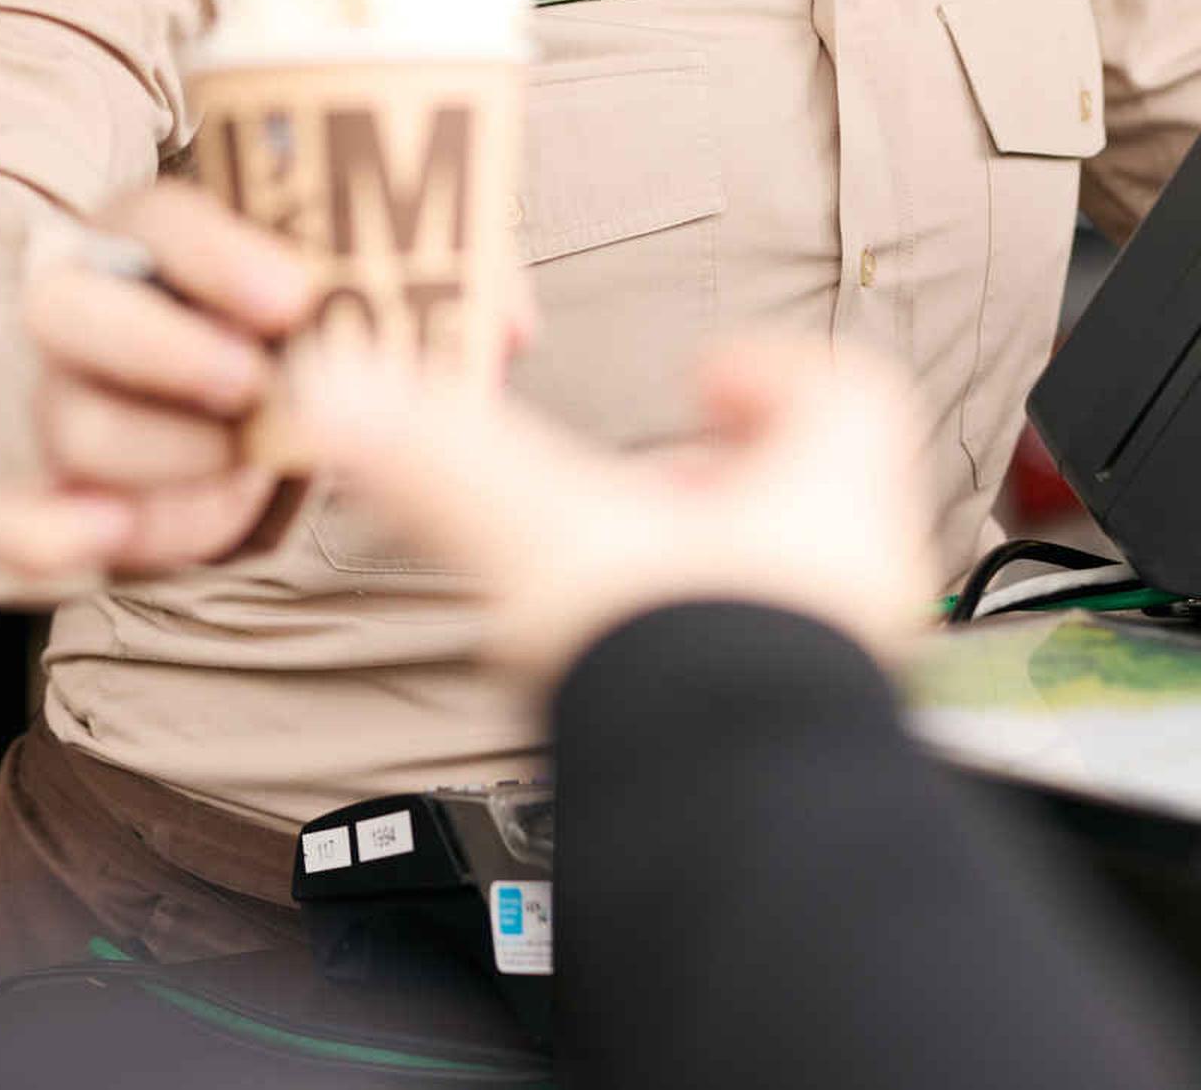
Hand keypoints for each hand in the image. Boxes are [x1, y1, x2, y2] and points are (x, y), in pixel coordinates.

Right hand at [0, 181, 319, 583]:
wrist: (313, 432)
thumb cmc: (327, 351)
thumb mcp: (355, 322)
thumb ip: (355, 339)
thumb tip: (348, 382)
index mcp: (155, 243)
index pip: (156, 221)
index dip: (214, 256)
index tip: (294, 298)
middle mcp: (90, 312)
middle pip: (63, 309)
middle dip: (160, 350)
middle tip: (253, 384)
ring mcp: (68, 408)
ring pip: (73, 426)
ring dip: (169, 456)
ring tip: (250, 467)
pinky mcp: (68, 502)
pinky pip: (17, 522)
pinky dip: (49, 534)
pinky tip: (110, 531)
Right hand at [293, 334, 945, 693]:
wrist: (743, 825)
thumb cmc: (687, 666)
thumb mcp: (542, 528)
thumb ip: (439, 460)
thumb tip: (339, 387)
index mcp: (832, 494)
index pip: (848, 397)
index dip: (772, 374)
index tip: (707, 380)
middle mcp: (861, 581)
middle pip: (819, 502)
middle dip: (719, 491)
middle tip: (648, 493)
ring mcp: (845, 673)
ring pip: (792, 598)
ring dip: (708, 583)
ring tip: (623, 592)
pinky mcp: (807, 752)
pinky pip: (767, 686)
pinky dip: (705, 670)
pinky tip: (636, 687)